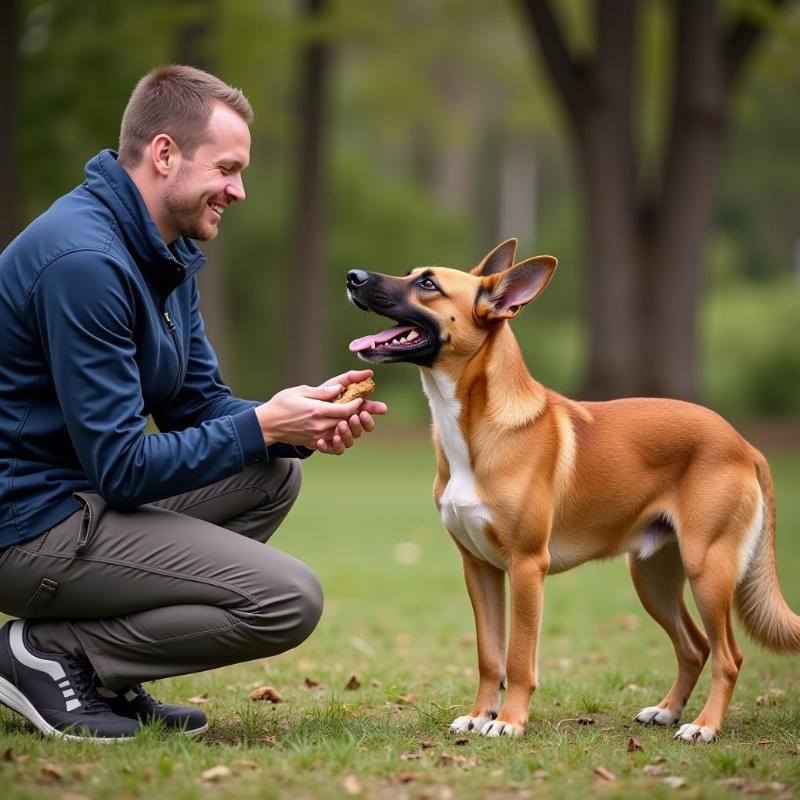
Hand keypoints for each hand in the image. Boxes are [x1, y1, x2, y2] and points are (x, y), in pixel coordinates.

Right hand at [254, 370, 386, 451]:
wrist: (266, 424)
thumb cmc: (282, 404)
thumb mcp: (301, 391)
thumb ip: (322, 391)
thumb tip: (340, 388)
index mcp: (317, 411)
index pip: (346, 410)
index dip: (356, 404)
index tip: (360, 399)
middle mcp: (319, 426)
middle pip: (346, 422)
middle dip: (356, 415)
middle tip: (362, 407)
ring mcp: (316, 436)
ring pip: (341, 433)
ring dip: (348, 426)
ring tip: (351, 418)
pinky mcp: (313, 443)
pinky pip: (331, 443)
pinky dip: (338, 438)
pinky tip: (338, 430)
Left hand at [312, 370, 387, 455]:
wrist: (287, 414)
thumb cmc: (313, 396)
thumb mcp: (331, 384)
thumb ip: (349, 378)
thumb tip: (368, 373)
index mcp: (349, 410)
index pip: (365, 413)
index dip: (372, 412)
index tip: (368, 410)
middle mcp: (346, 424)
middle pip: (360, 429)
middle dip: (361, 424)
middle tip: (354, 417)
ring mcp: (336, 435)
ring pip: (349, 442)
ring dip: (347, 435)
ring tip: (340, 426)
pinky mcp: (325, 444)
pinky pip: (333, 450)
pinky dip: (330, 447)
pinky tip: (320, 441)